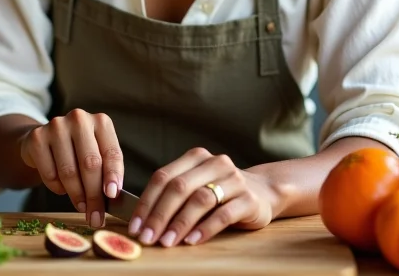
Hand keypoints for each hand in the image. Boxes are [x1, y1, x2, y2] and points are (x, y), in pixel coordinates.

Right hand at [19, 109, 123, 227]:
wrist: (44, 140)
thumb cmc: (77, 151)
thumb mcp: (97, 153)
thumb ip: (106, 171)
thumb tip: (112, 198)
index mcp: (101, 121)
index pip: (111, 152)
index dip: (113, 176)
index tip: (112, 196)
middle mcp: (79, 119)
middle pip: (90, 163)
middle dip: (94, 195)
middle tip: (96, 217)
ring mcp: (57, 126)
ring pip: (69, 171)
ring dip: (76, 195)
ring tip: (81, 207)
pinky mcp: (37, 138)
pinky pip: (49, 173)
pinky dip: (57, 188)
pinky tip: (61, 188)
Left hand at [128, 147, 279, 246]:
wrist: (263, 192)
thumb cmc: (220, 193)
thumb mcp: (197, 186)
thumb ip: (174, 195)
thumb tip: (141, 221)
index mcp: (196, 157)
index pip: (163, 176)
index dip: (147, 202)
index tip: (135, 226)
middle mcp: (214, 163)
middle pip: (179, 187)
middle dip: (159, 214)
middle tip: (148, 238)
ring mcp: (233, 179)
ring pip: (200, 199)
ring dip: (180, 223)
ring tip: (167, 242)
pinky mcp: (249, 199)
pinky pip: (223, 214)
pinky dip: (205, 228)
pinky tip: (192, 241)